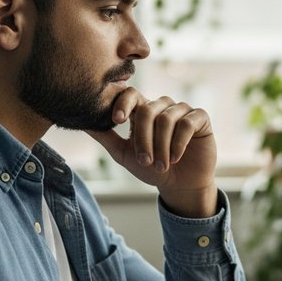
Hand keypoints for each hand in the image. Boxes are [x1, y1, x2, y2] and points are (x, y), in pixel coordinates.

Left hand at [87, 87, 217, 217]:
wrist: (181, 185)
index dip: (123, 103)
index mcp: (143, 110)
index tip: (116, 121)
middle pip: (148, 109)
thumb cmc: (152, 168)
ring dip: (161, 146)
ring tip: (162, 165)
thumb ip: (106, 137)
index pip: (131, 94)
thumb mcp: (124, 154)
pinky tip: (176, 158)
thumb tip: (81, 122)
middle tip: (144, 161)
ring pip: (167, 118)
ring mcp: (182, 110)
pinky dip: (178, 143)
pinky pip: (186, 123)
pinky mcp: (200, 118)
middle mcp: (162, 106)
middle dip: (144, 138)